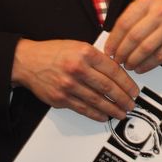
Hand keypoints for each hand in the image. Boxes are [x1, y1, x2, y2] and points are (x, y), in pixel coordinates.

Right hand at [11, 39, 138, 121]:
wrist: (27, 61)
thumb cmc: (53, 53)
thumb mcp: (78, 45)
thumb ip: (97, 57)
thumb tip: (117, 71)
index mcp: (85, 53)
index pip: (113, 70)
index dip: (127, 83)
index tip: (133, 90)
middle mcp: (77, 69)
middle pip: (108, 88)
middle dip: (123, 98)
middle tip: (131, 104)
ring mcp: (69, 85)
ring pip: (97, 101)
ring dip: (113, 109)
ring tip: (122, 113)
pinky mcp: (61, 98)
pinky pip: (83, 109)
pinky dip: (96, 114)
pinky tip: (104, 116)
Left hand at [104, 0, 161, 73]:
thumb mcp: (149, 5)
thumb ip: (132, 18)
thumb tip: (113, 40)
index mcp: (147, 1)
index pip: (124, 23)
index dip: (114, 39)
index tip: (108, 50)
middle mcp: (160, 11)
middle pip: (134, 37)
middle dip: (122, 52)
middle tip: (117, 60)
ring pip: (145, 48)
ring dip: (133, 60)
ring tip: (128, 65)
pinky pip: (159, 56)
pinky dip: (147, 65)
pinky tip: (140, 68)